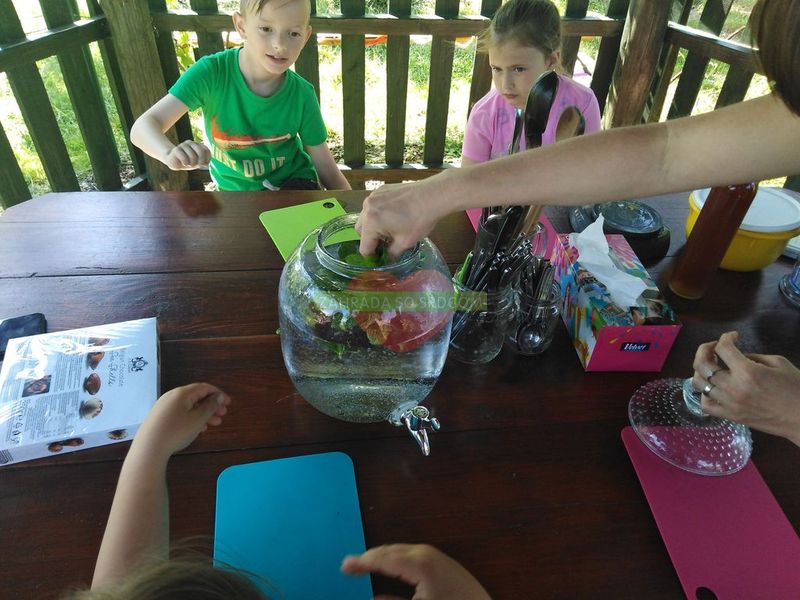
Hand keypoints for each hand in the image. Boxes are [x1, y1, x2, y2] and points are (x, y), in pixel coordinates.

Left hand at [135, 383, 230, 457]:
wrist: (149, 448)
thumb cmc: (176, 431)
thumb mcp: (198, 419)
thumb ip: (210, 406)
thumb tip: (219, 396)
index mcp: (182, 393)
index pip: (204, 388)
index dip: (218, 394)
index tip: (228, 403)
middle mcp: (172, 396)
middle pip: (196, 397)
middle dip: (211, 405)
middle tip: (223, 415)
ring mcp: (164, 406)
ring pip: (189, 406)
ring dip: (203, 413)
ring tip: (214, 423)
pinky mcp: (160, 417)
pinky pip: (180, 413)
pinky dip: (192, 417)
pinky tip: (198, 428)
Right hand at [164, 140, 210, 169]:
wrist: (174, 162)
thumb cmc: (188, 162)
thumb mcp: (197, 163)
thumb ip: (204, 162)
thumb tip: (206, 164)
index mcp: (198, 145)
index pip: (206, 150)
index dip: (206, 159)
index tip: (203, 164)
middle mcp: (191, 143)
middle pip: (201, 151)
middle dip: (200, 161)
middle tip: (197, 166)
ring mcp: (183, 145)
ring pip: (192, 155)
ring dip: (192, 163)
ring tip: (189, 165)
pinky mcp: (176, 149)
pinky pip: (184, 157)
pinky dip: (186, 163)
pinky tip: (184, 164)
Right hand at [341, 544, 490, 599]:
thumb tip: (371, 599)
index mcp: (419, 564)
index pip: (382, 558)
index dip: (361, 562)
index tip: (343, 566)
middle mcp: (425, 553)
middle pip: (389, 550)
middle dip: (368, 558)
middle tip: (348, 567)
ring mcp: (434, 555)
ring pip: (399, 551)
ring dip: (380, 558)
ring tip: (363, 567)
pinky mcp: (440, 561)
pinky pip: (409, 555)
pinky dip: (393, 560)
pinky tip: (386, 569)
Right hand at [356, 172, 455, 257]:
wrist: (432, 196)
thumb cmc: (420, 220)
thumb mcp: (405, 243)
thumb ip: (392, 254)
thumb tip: (388, 258)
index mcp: (371, 222)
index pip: (364, 247)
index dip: (373, 256)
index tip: (382, 257)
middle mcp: (367, 208)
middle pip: (361, 231)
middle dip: (371, 239)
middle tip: (386, 243)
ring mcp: (373, 196)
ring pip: (366, 217)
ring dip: (374, 225)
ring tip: (392, 227)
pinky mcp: (380, 189)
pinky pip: (373, 205)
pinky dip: (379, 213)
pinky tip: (395, 214)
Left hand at [692, 331, 799, 445]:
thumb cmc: (797, 389)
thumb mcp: (779, 363)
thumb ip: (753, 356)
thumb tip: (736, 355)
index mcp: (747, 372)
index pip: (722, 348)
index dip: (726, 337)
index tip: (734, 337)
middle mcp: (733, 387)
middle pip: (702, 364)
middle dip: (704, 350)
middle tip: (715, 348)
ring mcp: (729, 404)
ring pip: (698, 383)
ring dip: (701, 370)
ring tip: (712, 366)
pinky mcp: (731, 416)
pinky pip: (705, 405)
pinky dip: (704, 394)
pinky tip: (713, 388)